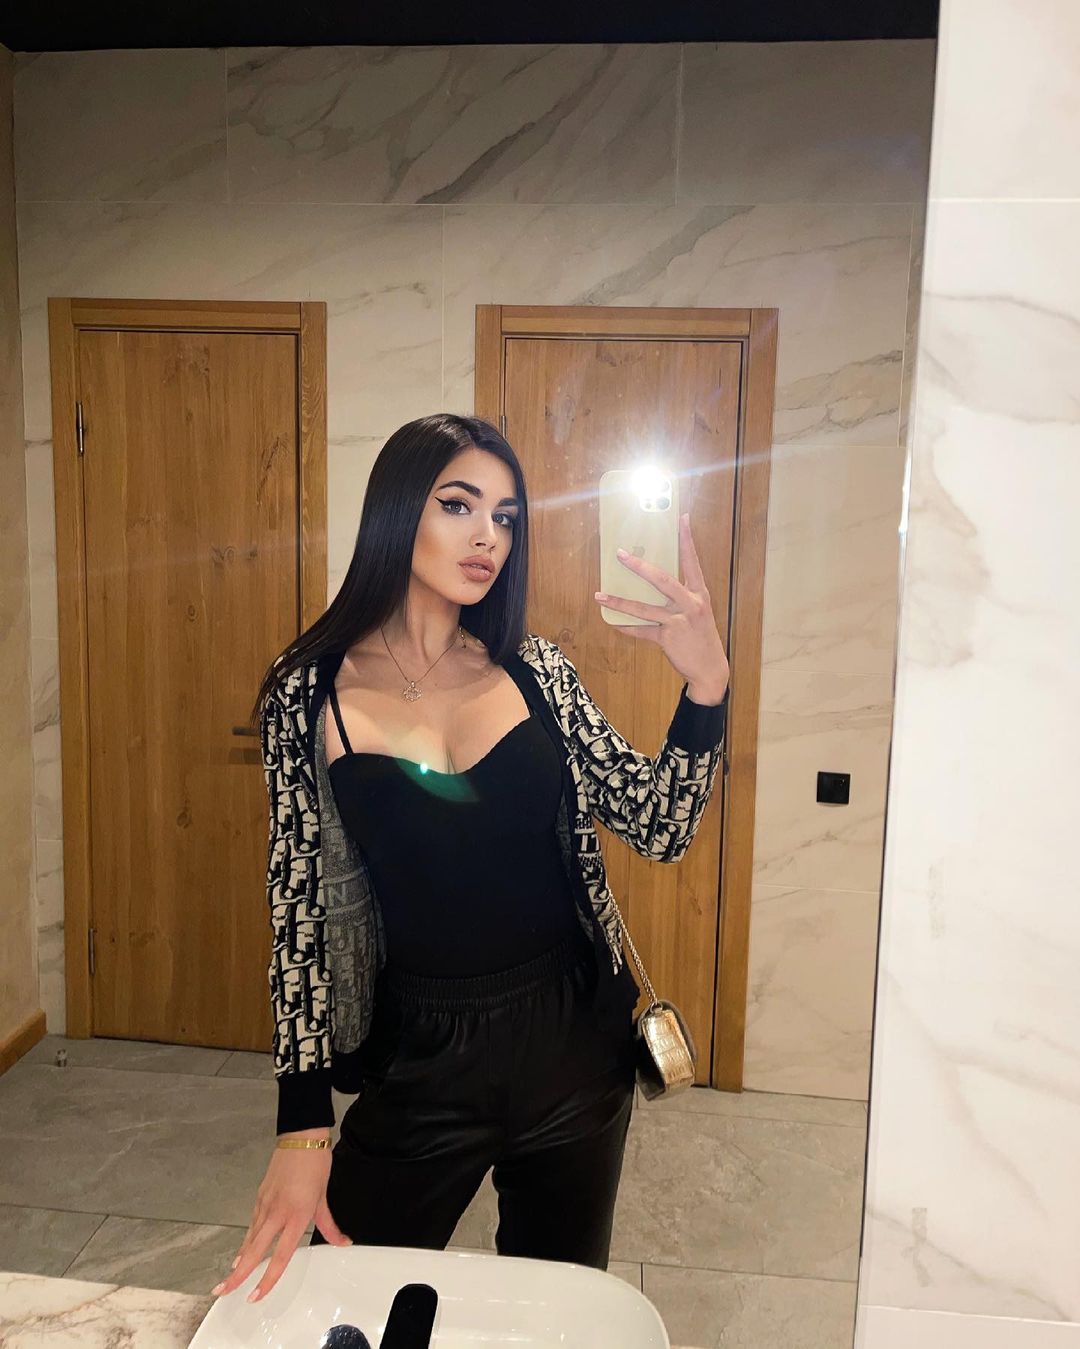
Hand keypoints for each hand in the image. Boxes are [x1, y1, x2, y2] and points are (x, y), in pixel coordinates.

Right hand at [211, 1135, 351, 1302]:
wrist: (301, 1137)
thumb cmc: (315, 1165)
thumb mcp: (324, 1197)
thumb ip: (330, 1225)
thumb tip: (343, 1242)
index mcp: (296, 1216)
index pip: (280, 1256)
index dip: (267, 1279)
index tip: (255, 1295)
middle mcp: (277, 1213)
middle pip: (254, 1250)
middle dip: (237, 1274)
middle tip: (222, 1291)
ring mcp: (266, 1203)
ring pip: (250, 1237)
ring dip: (240, 1258)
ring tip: (230, 1277)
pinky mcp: (260, 1194)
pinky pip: (252, 1222)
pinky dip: (246, 1238)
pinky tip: (243, 1249)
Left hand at [595, 513, 729, 699]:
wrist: (710, 669)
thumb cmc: (700, 635)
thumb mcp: (696, 611)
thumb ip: (679, 596)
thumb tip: (652, 579)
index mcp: (699, 593)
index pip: (692, 561)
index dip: (687, 539)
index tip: (682, 518)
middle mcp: (690, 604)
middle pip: (662, 580)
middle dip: (639, 566)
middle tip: (620, 554)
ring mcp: (679, 621)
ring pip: (644, 608)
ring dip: (620, 602)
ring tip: (600, 595)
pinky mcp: (668, 638)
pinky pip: (642, 631)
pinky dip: (626, 627)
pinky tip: (613, 622)